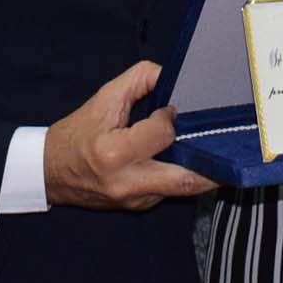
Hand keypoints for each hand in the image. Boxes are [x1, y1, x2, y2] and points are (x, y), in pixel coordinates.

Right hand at [44, 60, 216, 210]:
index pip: (162, 134)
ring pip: (182, 188)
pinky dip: (182, 174)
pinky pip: (169, 190)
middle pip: (186, 180)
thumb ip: (140, 79)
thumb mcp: (104, 98)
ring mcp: (135, 200)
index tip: (170, 109)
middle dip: (214, 166)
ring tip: (216, 149)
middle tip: (232, 146)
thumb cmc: (77, 132)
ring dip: (201, 170)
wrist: (50, 172)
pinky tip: (190, 160)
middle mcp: (127, 183)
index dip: (170, 118)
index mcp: (115, 154)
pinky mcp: (139, 206)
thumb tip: (171, 75)